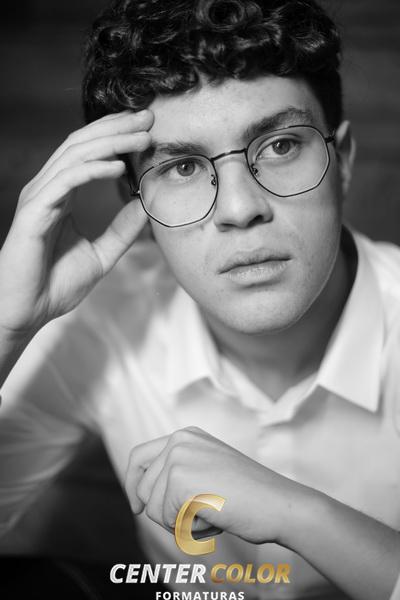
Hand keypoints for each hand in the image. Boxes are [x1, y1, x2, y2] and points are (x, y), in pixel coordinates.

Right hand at [0, 109, 152, 338]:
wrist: (27, 312)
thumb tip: (144, 207)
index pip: (88, 153)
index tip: (146, 128)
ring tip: (141, 136)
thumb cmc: (55, 286)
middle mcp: (47, 189)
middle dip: (116, 127)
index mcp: (60, 195)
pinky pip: (66, 181)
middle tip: (148, 117)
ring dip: (111, 142)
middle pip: (82, 144)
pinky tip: (118, 167)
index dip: (116, 136)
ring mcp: (39, 198)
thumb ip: (121, 231)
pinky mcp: (35, 212)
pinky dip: (93, 169)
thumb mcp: (101, 255)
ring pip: (75, 155)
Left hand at [125, 426, 302, 544]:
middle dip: (166, 512)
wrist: (279, 504)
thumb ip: (180, 473)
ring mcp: (178, 457)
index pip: (139, 457)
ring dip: (181, 523)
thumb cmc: (250, 496)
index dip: (134, 484)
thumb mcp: (209, 471)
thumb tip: (143, 495)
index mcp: (187, 435)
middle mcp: (179, 440)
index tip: (138, 506)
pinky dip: (189, 529)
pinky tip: (215, 518)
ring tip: (213, 513)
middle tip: (203, 513)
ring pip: (153, 509)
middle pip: (144, 489)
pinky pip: (166, 519)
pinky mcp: (180, 479)